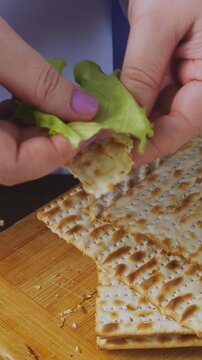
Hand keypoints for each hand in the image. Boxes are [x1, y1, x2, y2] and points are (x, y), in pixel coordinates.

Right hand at [0, 18, 97, 184]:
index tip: (84, 132)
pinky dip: (28, 119)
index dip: (52, 156)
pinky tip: (41, 104)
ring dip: (46, 131)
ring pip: (13, 147)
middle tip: (89, 122)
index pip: (13, 167)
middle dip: (58, 142)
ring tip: (72, 112)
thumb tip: (84, 108)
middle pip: (18, 161)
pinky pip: (4, 130)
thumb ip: (40, 81)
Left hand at [121, 0, 201, 165]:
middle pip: (170, 122)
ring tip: (104, 130)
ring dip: (131, 121)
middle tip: (105, 145)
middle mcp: (200, 82)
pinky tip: (111, 109)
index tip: (124, 154)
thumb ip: (142, 71)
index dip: (153, 144)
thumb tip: (125, 115)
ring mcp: (185, 77)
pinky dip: (131, 103)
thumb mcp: (159, 24)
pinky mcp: (169, 72)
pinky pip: (151, 95)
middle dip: (137, 135)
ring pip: (158, 111)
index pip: (184, 124)